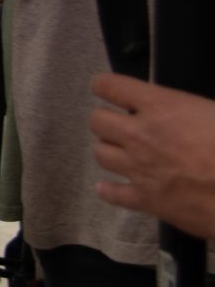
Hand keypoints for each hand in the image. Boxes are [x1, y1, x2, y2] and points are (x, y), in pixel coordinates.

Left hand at [89, 73, 214, 238]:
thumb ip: (188, 107)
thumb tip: (182, 110)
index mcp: (160, 107)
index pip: (109, 86)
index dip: (105, 86)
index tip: (108, 91)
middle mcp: (141, 135)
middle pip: (97, 122)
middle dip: (106, 121)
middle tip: (122, 126)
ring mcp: (140, 168)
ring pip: (101, 155)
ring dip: (110, 152)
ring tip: (123, 153)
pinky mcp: (146, 200)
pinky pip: (114, 194)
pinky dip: (110, 191)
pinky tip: (110, 188)